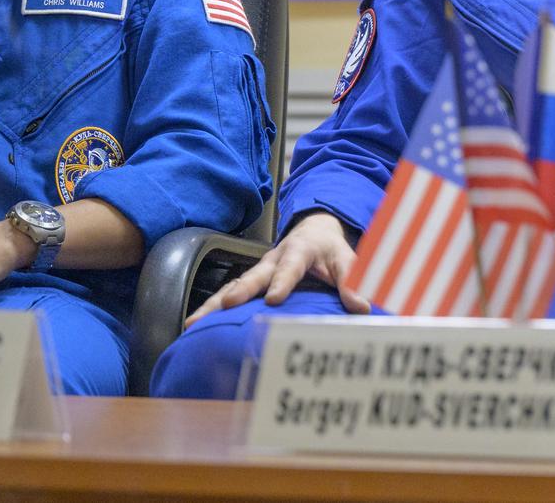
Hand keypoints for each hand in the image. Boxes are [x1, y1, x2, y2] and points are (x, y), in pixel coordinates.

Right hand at [185, 211, 367, 326]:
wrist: (314, 230)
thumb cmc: (329, 249)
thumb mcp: (346, 260)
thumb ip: (351, 282)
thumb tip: (361, 308)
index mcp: (298, 251)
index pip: (290, 267)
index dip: (282, 282)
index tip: (274, 298)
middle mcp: (273, 260)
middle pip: (254, 275)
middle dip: (240, 290)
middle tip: (226, 305)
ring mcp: (258, 270)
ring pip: (234, 285)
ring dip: (214, 303)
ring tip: (194, 321)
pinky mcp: (250, 281)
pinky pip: (228, 294)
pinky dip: (211, 308)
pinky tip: (193, 325)